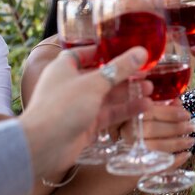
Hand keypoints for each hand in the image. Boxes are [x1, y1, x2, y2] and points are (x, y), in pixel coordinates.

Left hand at [20, 46, 151, 177]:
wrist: (43, 146)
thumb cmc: (63, 106)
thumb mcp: (95, 83)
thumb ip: (120, 68)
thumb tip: (142, 52)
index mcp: (65, 68)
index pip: (84, 54)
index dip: (104, 51)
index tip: (124, 48)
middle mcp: (71, 85)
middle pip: (101, 75)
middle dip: (124, 74)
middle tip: (147, 71)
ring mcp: (79, 105)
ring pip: (108, 96)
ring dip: (128, 92)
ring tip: (150, 88)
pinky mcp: (86, 124)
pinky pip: (109, 113)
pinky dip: (125, 110)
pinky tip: (145, 106)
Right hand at [122, 101, 194, 162]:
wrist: (125, 156)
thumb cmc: (141, 129)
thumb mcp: (149, 114)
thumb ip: (162, 107)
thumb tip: (177, 103)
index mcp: (131, 117)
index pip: (150, 112)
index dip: (171, 113)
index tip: (186, 115)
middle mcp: (128, 133)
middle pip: (153, 129)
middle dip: (176, 128)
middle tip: (191, 127)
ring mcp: (132, 151)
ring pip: (156, 147)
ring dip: (177, 143)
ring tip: (191, 140)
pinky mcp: (138, 167)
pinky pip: (158, 164)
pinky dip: (175, 160)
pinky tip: (186, 155)